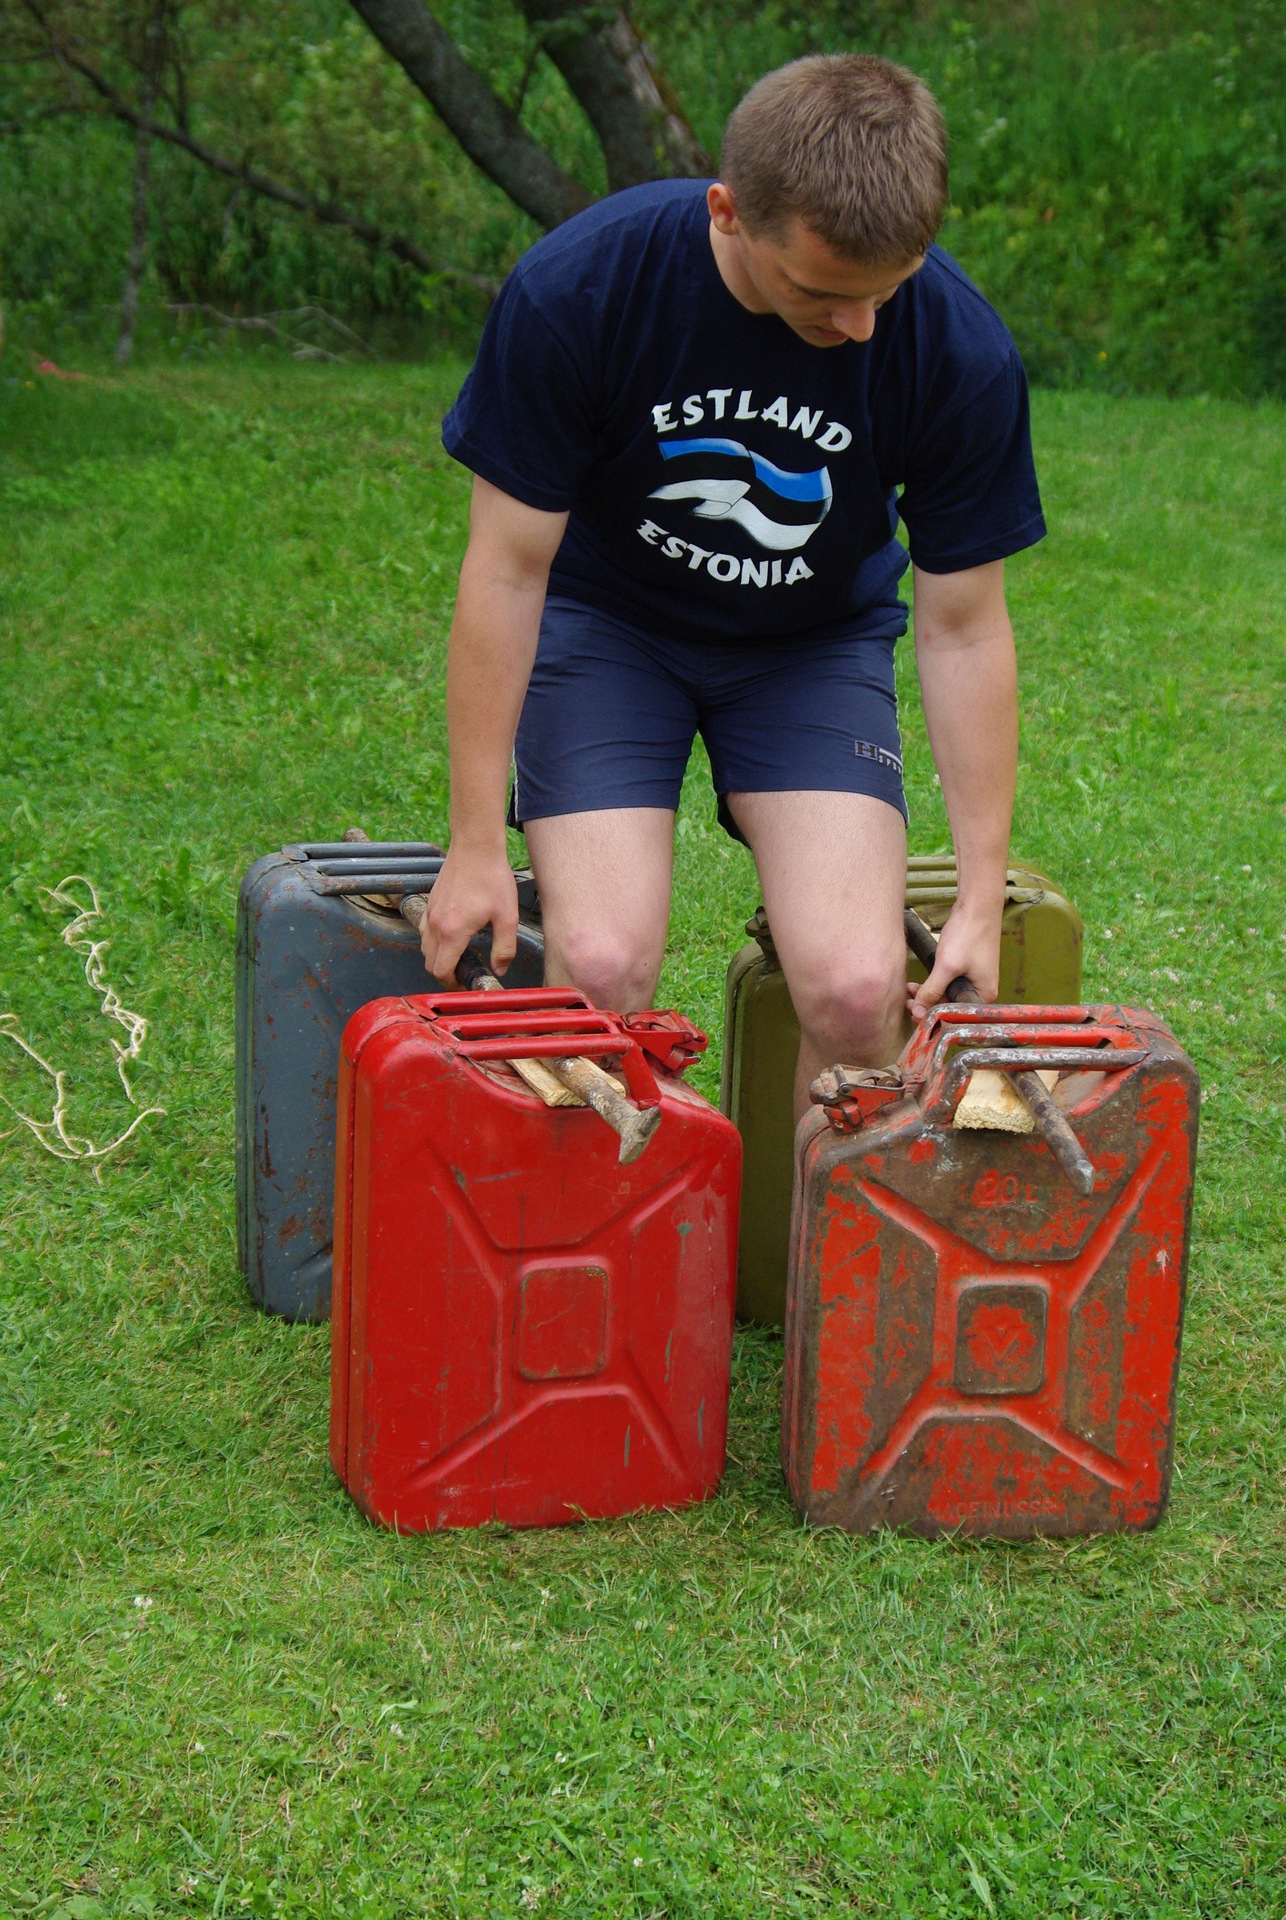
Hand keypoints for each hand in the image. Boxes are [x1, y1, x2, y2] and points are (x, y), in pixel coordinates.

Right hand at [421, 843, 517, 986]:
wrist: (476, 846)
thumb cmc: (492, 878)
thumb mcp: (507, 917)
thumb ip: (504, 949)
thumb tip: (499, 969)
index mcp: (452, 932)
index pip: (441, 971)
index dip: (451, 984)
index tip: (464, 985)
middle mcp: (434, 925)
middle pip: (429, 963)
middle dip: (445, 973)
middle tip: (465, 973)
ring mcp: (429, 912)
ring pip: (425, 947)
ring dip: (438, 957)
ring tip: (460, 955)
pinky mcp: (430, 902)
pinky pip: (424, 930)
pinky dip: (433, 940)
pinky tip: (452, 934)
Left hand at [907, 901, 1001, 1021]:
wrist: (977, 905)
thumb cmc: (968, 934)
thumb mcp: (947, 967)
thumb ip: (932, 991)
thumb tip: (919, 1012)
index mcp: (983, 995)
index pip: (955, 1015)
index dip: (933, 1015)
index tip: (914, 1012)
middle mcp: (981, 989)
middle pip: (951, 1005)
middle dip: (928, 1003)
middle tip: (908, 1001)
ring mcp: (975, 977)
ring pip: (947, 993)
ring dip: (928, 992)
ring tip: (910, 989)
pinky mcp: (968, 966)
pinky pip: (949, 981)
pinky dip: (934, 982)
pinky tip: (919, 982)